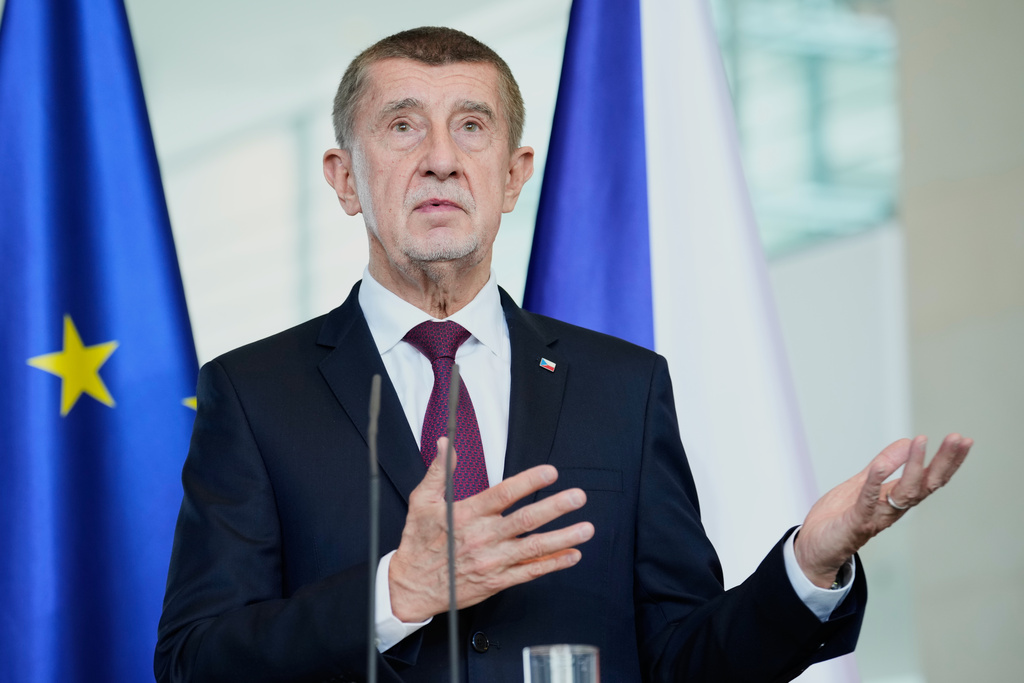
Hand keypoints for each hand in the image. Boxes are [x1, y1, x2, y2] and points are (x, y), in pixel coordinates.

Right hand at [388, 438, 594, 621]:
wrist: (411, 587)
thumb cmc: (418, 542)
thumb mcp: (422, 502)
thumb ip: (439, 472)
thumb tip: (447, 444)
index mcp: (467, 515)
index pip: (503, 494)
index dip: (528, 482)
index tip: (550, 472)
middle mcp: (483, 537)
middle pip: (525, 520)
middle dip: (555, 508)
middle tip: (578, 497)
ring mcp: (492, 561)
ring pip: (533, 548)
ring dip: (563, 537)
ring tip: (587, 528)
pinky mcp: (497, 582)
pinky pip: (529, 572)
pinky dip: (553, 564)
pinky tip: (572, 555)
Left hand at [795, 433, 972, 587]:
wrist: (814, 548)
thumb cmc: (839, 517)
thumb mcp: (862, 484)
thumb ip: (884, 466)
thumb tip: (908, 441)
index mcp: (895, 499)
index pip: (928, 479)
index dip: (946, 461)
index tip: (963, 440)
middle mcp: (892, 509)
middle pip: (926, 485)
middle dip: (943, 462)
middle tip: (958, 439)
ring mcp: (876, 516)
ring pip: (904, 493)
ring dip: (914, 467)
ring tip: (921, 442)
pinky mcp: (855, 523)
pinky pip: (867, 502)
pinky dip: (874, 484)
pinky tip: (882, 466)